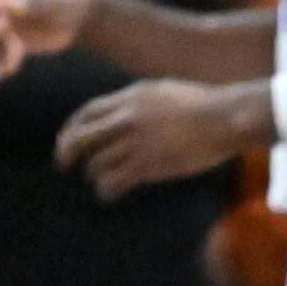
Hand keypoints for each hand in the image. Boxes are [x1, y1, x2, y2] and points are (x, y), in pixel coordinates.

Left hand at [56, 79, 270, 198]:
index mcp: (130, 98)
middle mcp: (127, 118)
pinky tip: (108, 193)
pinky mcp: (149, 164)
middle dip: (67, 151)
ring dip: (94, 173)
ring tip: (99, 180)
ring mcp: (137, 142)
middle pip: (82, 137)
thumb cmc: (200, 105)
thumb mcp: (162, 92)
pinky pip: (115, 180)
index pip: (87, 112)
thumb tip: (122, 111)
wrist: (224, 117)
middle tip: (62, 163)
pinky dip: (107, 189)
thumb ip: (138, 102)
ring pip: (97, 162)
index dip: (71, 127)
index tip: (65, 139)